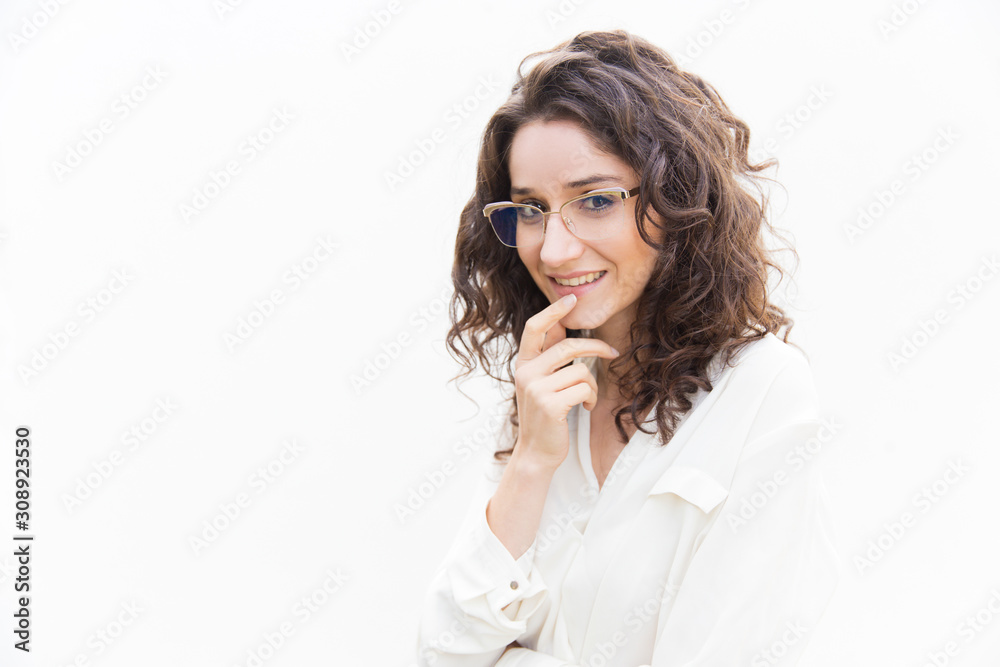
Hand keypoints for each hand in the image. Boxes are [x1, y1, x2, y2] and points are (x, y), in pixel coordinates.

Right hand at [512, 294, 618, 470]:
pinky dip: (590, 398)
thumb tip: (563, 326)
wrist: (536, 451)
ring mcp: (536, 388)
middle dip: (596, 348)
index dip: (554, 311)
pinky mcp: (550, 404)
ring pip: (580, 371)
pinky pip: (584, 389)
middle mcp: (526, 373)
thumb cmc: (545, 416)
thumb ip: (549, 357)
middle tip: (612, 353)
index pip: (535, 328)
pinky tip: (584, 408)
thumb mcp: (540, 383)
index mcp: (523, 364)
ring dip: (591, 386)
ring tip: (586, 398)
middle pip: (568, 347)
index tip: (571, 298)